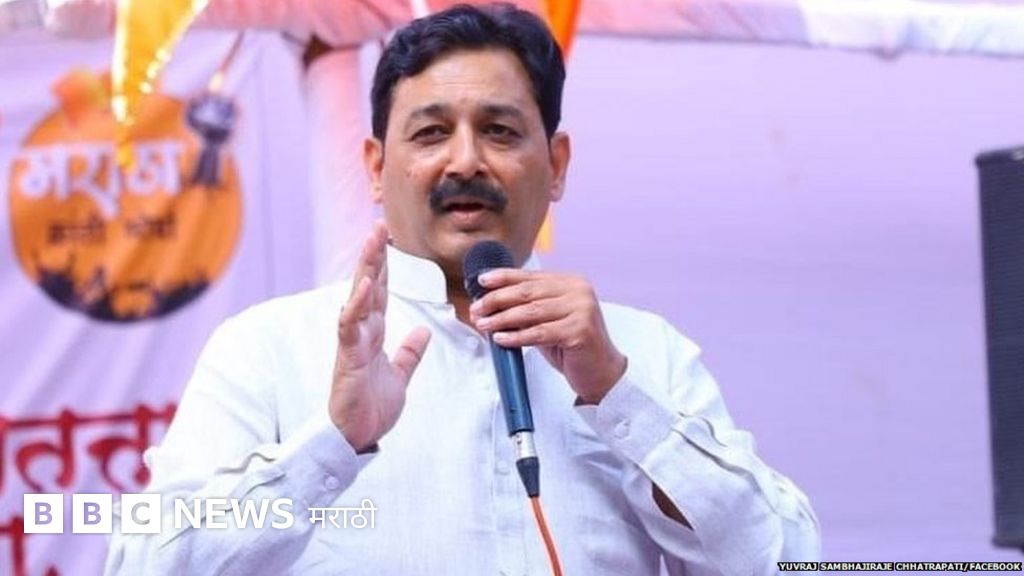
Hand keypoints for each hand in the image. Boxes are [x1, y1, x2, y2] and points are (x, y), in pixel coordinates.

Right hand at [330, 221, 430, 451]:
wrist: (356, 437)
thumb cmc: (371, 407)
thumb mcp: (399, 376)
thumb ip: (409, 353)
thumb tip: (423, 332)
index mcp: (374, 334)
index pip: (381, 292)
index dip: (385, 265)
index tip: (388, 238)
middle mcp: (361, 332)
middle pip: (369, 286)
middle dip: (373, 255)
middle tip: (378, 226)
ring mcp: (353, 342)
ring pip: (358, 297)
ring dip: (366, 268)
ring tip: (372, 242)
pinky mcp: (347, 358)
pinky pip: (351, 326)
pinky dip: (357, 304)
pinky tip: (366, 284)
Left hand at [469, 270, 626, 403]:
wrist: (601, 372)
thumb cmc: (572, 347)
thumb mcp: (547, 321)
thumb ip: (526, 309)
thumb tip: (490, 304)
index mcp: (571, 283)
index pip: (530, 277)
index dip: (504, 278)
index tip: (482, 282)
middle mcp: (579, 291)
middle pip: (528, 292)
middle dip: (497, 300)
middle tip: (477, 309)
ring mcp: (582, 310)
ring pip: (531, 312)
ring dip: (502, 319)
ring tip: (483, 324)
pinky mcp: (580, 331)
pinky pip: (540, 333)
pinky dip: (517, 336)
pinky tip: (501, 338)